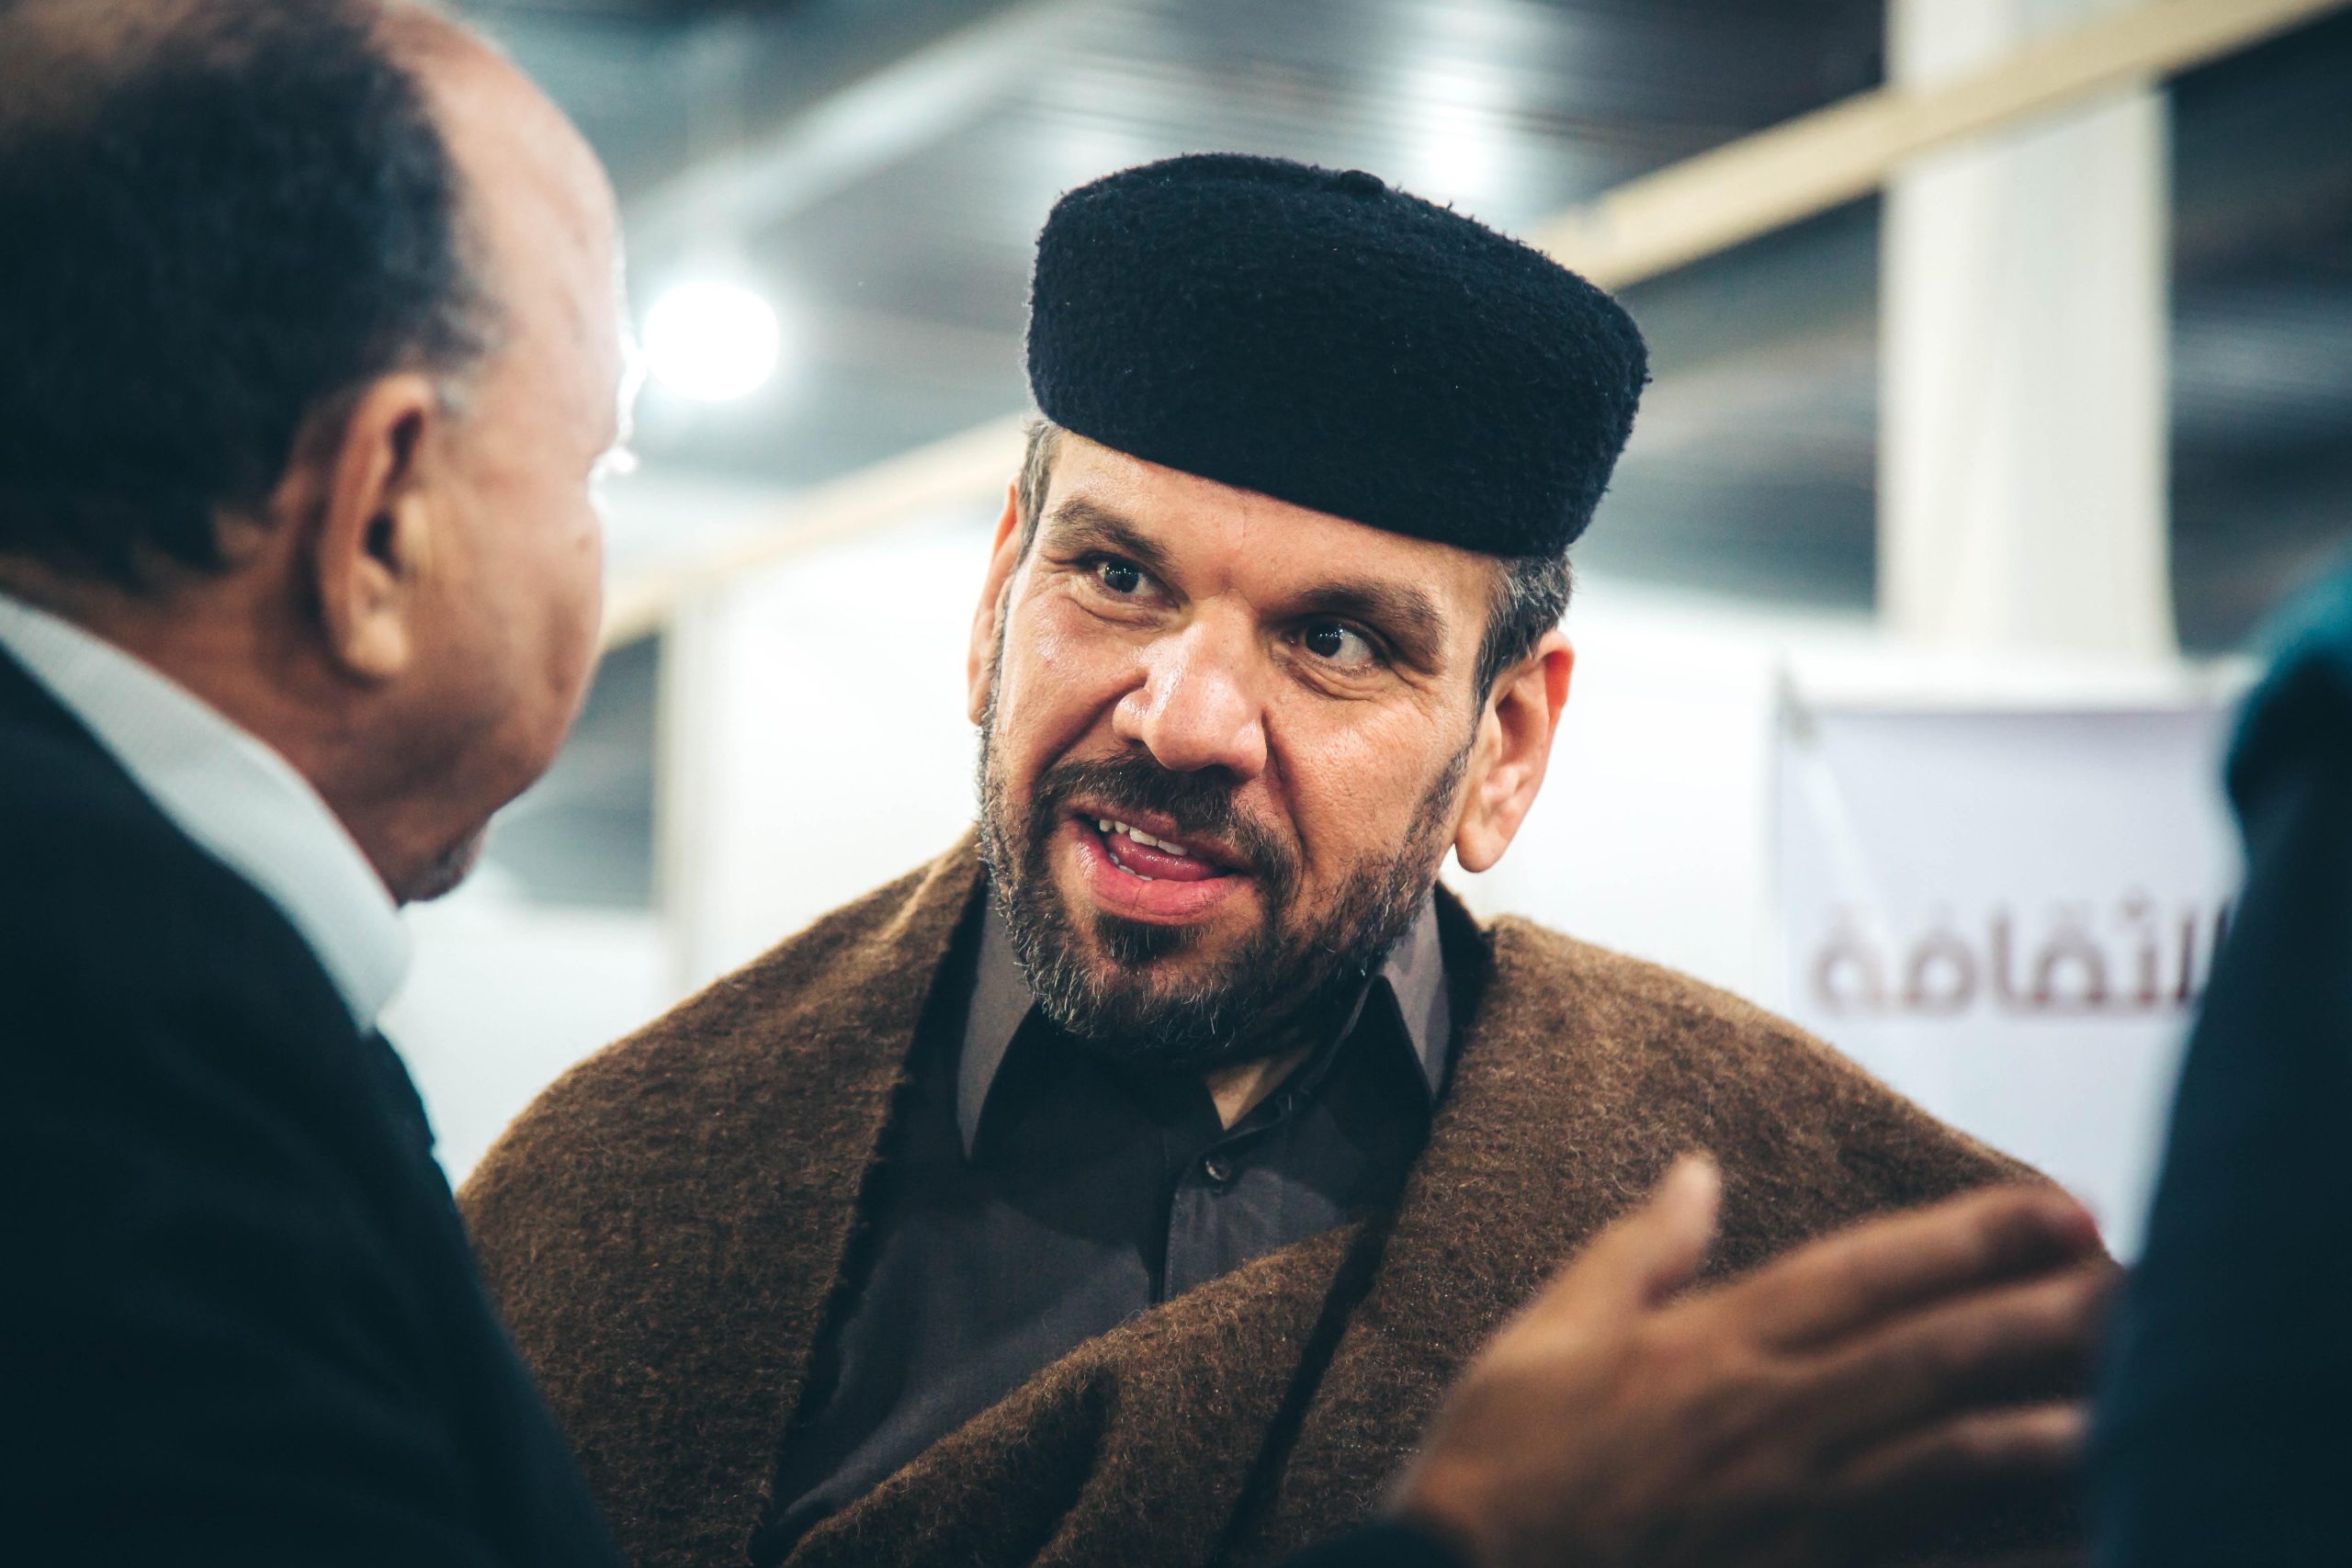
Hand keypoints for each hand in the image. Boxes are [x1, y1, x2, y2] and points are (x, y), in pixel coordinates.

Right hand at [1388, 1158, 2112, 1567]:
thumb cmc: (1502, 1461)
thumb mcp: (1552, 1329)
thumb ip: (1639, 1249)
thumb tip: (1697, 1168)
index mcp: (1712, 1345)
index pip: (1864, 1273)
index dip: (1970, 1238)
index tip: (2061, 1210)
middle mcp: (1768, 1418)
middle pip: (1932, 1357)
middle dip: (2045, 1316)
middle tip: (2141, 1286)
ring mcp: (1792, 1512)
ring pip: (1946, 1462)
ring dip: (2050, 1426)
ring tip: (2139, 1401)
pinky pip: (1923, 1561)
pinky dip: (1996, 1544)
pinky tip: (2067, 1527)